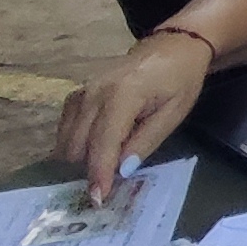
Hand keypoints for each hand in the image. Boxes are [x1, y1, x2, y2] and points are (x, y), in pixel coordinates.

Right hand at [57, 28, 215, 200]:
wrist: (171, 46)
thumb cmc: (179, 80)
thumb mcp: (174, 113)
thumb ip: (146, 141)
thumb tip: (122, 171)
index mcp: (123, 95)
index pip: (103, 141)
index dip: (99, 172)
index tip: (97, 198)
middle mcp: (95, 92)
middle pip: (78, 143)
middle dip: (86, 170)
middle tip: (102, 192)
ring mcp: (83, 90)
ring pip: (67, 137)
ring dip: (78, 160)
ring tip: (97, 176)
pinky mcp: (79, 93)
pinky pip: (67, 125)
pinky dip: (74, 144)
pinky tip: (90, 156)